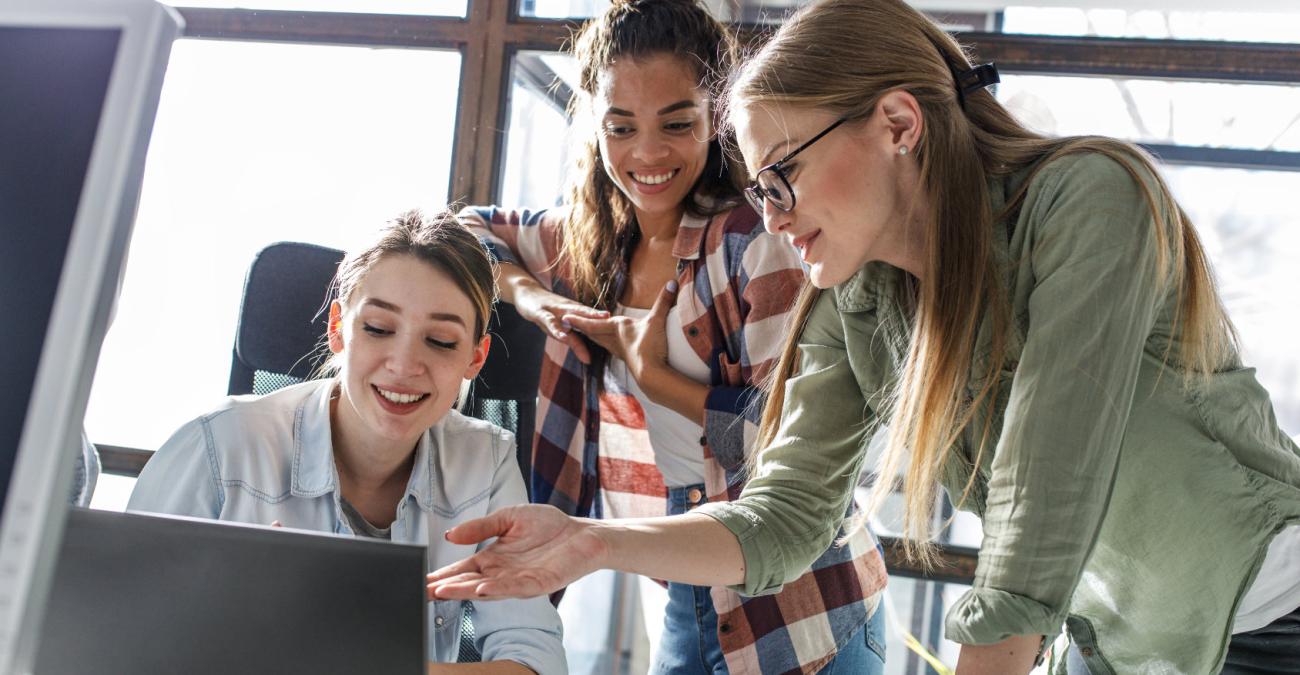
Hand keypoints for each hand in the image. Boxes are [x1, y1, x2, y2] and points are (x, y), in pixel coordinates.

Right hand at [426, 505, 605, 600]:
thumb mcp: (508, 518)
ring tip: (444, 591)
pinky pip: (514, 588)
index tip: (421, 578)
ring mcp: (519, 581)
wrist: (582, 533)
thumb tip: (451, 534)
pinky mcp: (538, 584)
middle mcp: (502, 573)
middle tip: (423, 591)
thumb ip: (481, 527)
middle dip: (446, 587)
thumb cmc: (548, 526)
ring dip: (465, 591)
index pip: (462, 569)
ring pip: (487, 589)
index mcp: (493, 558)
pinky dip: (497, 589)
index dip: (442, 575)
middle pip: (469, 583)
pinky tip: (481, 589)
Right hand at [513, 284, 607, 364]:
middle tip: (615, 320)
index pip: (593, 319)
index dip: (606, 323)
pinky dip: (556, 330)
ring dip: (585, 317)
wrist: (526, 294)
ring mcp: (555, 310)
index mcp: (575, 313)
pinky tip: (562, 337)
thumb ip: (574, 342)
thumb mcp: (561, 329)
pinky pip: (550, 322)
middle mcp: (568, 310)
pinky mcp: (540, 314)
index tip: (622, 328)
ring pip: (572, 314)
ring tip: (598, 321)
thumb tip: (588, 360)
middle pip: (587, 313)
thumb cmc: (547, 314)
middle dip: (601, 318)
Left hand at [563, 280, 677, 382]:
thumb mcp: (657, 320)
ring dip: (593, 337)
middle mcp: (615, 339)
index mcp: (617, 328)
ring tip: (587, 334)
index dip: (578, 320)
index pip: (592, 323)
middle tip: (568, 324)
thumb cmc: (650, 347)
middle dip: (582, 327)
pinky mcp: (629, 360)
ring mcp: (621, 351)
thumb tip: (673, 281)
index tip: (564, 317)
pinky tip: (612, 347)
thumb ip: (664, 301)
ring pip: (602, 342)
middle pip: (594, 332)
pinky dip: (608, 345)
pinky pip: (614, 350)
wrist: (652, 375)